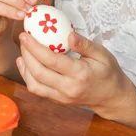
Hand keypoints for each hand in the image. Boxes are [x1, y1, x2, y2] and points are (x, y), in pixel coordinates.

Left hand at [17, 31, 135, 119]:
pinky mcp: (57, 101)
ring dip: (24, 67)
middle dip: (26, 54)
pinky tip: (26, 64)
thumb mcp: (102, 54)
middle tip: (23, 38)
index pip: (51, 60)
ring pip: (34, 85)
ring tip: (23, 50)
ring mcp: (61, 97)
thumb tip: (69, 35)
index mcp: (79, 74)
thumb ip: (85, 44)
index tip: (26, 34)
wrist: (112, 98)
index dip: (34, 47)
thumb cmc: (108, 72)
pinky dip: (28, 77)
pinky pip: (37, 90)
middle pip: (38, 73)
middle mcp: (68, 88)